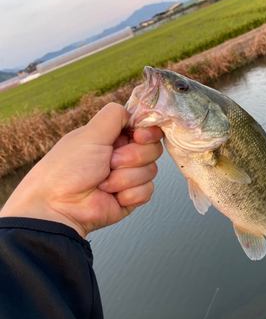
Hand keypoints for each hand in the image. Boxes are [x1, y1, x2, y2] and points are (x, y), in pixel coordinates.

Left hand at [0, 103, 162, 237]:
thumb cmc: (67, 169)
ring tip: (104, 183)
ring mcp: (128, 177)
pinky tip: (112, 196)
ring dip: (126, 178)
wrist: (60, 206)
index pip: (145, 129)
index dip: (147, 132)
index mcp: (113, 138)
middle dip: (133, 157)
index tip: (139, 137)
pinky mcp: (132, 197)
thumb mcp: (90, 134)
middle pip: (152, 149)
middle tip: (110, 163)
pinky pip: (147, 190)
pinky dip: (130, 193)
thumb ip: (114, 116)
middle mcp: (123, 156)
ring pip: (151, 170)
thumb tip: (131, 112)